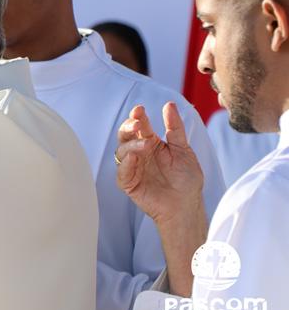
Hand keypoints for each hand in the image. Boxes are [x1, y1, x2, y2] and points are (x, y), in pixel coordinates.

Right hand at [116, 103, 204, 225]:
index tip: (140, 109)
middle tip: (137, 123)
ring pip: (121, 151)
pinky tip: (133, 158)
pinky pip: (122, 172)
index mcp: (150, 143)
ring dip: (131, 145)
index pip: (139, 126)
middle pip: (125, 135)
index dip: (137, 116)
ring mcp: (132, 167)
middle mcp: (139, 153)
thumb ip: (175, 128)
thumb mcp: (183, 149)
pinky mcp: (129, 183)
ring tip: (145, 144)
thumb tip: (169, 104)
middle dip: (128, 127)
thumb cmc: (186, 179)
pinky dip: (126, 164)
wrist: (187, 205)